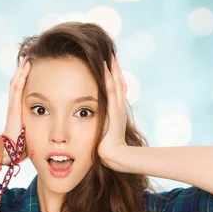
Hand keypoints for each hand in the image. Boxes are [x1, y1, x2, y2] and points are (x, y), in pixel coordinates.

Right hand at [3, 55, 33, 164]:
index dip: (25, 79)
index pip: (21, 91)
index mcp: (18, 110)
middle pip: (17, 83)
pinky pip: (17, 87)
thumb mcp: (32, 134)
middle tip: (30, 58)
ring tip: (28, 58)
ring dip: (22, 70)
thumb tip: (50, 132)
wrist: (10, 151)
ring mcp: (13, 105)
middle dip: (23, 71)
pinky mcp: (14, 106)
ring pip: (16, 82)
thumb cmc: (21, 147)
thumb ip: (37, 129)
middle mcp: (14, 105)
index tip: (32, 70)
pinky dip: (21, 76)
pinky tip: (26, 66)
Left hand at [98, 54, 127, 168]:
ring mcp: (118, 109)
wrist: (115, 156)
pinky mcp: (115, 111)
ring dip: (113, 70)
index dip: (113, 78)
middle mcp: (119, 108)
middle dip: (115, 70)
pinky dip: (109, 79)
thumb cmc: (106, 149)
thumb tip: (93, 125)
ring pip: (116, 85)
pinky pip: (111, 92)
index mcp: (116, 112)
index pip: (116, 91)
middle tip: (111, 55)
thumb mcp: (102, 133)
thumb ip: (99, 126)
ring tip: (109, 56)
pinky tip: (106, 68)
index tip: (109, 66)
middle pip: (119, 84)